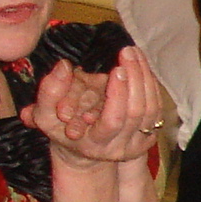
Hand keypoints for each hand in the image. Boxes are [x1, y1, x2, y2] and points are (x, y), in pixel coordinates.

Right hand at [28, 47, 166, 170]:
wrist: (81, 149)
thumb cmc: (60, 128)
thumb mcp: (44, 114)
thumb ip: (49, 91)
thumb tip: (63, 66)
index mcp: (94, 145)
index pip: (113, 121)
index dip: (118, 95)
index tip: (118, 68)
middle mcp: (119, 148)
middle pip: (137, 113)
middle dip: (135, 79)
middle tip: (128, 52)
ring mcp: (137, 144)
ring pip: (151, 109)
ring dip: (145, 77)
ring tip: (134, 53)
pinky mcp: (149, 136)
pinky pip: (156, 108)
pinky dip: (151, 85)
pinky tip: (142, 65)